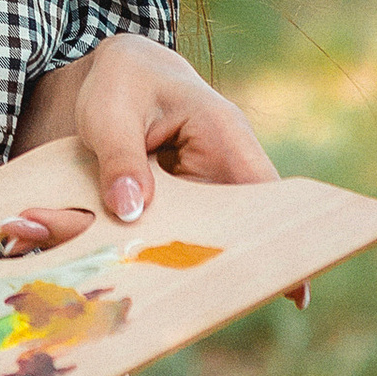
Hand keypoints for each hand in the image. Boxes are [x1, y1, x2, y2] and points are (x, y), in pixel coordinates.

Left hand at [0, 35, 286, 276]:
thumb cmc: (124, 80)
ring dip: (144, 264)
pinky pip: (148, 243)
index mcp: (223, 138)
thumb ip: (119, 156)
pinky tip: (84, 261)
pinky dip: (118, 255)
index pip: (265, 195)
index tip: (293, 292)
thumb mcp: (113, 108)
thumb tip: (130, 212)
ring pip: (178, 245)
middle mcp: (216, 175)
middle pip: (221, 235)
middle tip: (173, 302)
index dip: (281, 243)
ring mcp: (193, 199)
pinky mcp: (165, 215)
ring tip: (107, 280)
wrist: (113, 73)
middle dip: (196, 268)